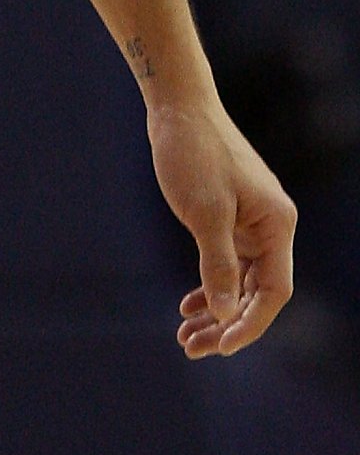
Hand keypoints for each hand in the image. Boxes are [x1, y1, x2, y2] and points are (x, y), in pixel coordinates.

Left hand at [147, 98, 295, 357]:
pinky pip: (225, 263)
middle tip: (192, 347)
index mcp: (276, 225)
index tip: (222, 347)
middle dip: (226, 324)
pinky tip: (189, 305)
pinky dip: (209, 285)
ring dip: (215, 309)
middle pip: (256, 292)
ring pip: (239, 281)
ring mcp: (250, 221)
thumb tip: (225, 314)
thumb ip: (217, 264)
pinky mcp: (229, 216)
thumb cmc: (193, 153)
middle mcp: (270, 226)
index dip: (250, 324)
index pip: (273, 291)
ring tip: (185, 336)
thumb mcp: (204, 212)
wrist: (177, 107)